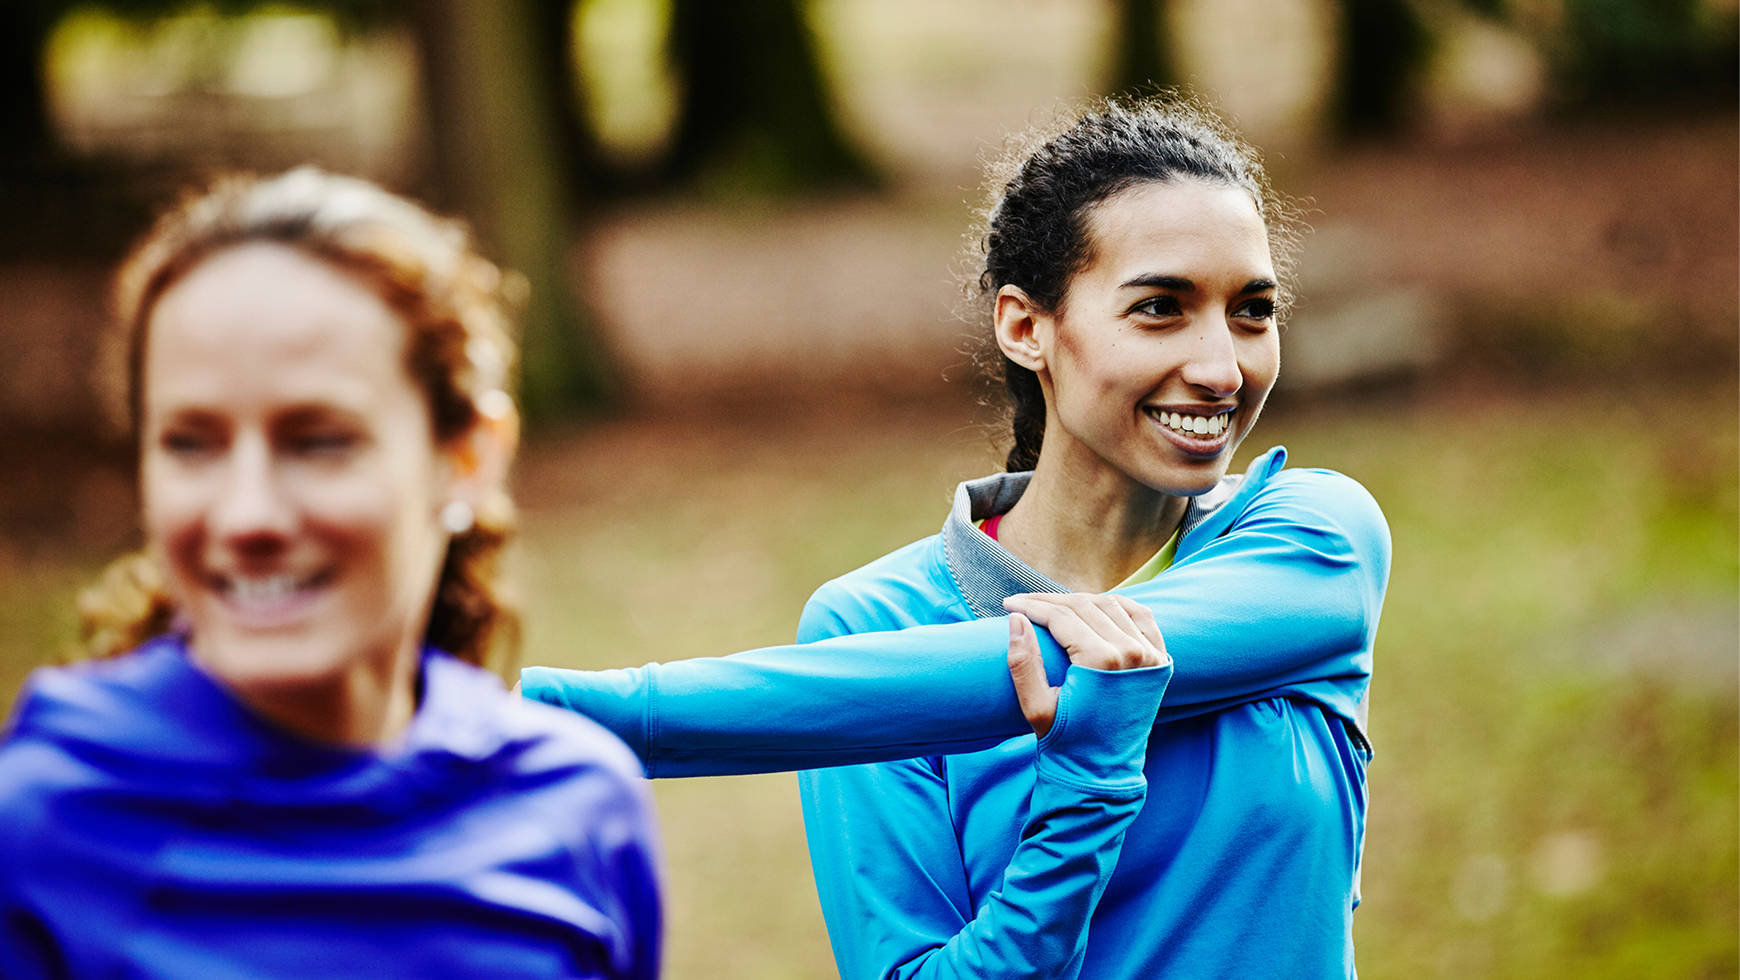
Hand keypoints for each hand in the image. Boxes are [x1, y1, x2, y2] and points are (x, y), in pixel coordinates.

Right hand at [1003, 593, 1168, 737]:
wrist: (1103, 772)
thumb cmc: (1066, 743)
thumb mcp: (1036, 708)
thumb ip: (1023, 663)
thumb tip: (1016, 619)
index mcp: (1102, 662)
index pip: (1062, 616)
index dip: (1032, 606)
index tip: (1009, 604)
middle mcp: (1133, 652)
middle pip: (1085, 606)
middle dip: (1050, 601)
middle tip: (1024, 604)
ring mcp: (1151, 655)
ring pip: (1112, 606)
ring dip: (1080, 601)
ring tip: (1052, 607)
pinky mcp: (1160, 660)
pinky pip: (1142, 617)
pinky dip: (1118, 605)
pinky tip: (1096, 605)